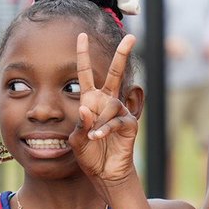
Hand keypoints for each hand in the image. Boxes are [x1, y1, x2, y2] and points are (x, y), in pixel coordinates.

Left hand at [70, 32, 138, 187]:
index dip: (83, 55)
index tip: (81, 35)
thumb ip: (79, 124)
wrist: (105, 173)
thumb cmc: (89, 154)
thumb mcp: (76, 140)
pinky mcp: (129, 124)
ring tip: (93, 137)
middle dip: (122, 55)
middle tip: (132, 37)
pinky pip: (117, 120)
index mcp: (91, 100)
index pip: (85, 74)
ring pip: (111, 104)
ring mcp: (119, 112)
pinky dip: (105, 129)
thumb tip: (86, 108)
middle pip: (115, 73)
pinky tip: (98, 137)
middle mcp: (106, 102)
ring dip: (99, 121)